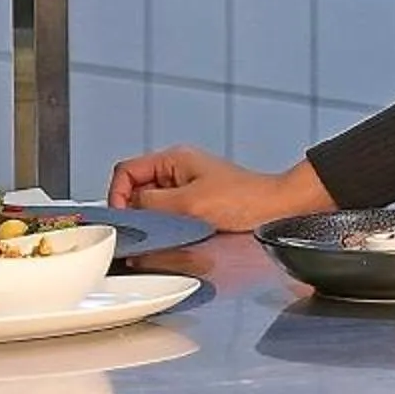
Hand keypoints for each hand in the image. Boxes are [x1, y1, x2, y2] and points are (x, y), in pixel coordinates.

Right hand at [106, 148, 328, 232]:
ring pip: (151, 205)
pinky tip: (180, 233)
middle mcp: (178, 170)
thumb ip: (152, 204)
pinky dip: (168, 225)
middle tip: (147, 228)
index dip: (117, 194)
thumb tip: (128, 209)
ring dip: (154, 220)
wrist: (277, 209)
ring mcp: (187, 187)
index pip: (125, 171)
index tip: (124, 216)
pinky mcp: (196, 204)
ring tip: (168, 230)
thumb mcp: (189, 203)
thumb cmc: (245, 200)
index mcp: (174, 159)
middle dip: (136, 210)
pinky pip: (169, 214)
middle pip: (135, 189)